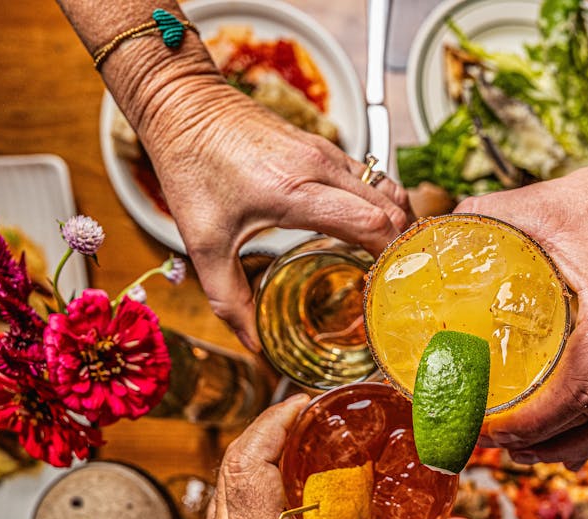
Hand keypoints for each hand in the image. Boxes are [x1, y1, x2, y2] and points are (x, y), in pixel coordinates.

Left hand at [140, 78, 413, 350]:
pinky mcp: (323, 145)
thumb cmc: (191, 166)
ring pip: (388, 188)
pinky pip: (372, 177)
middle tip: (396, 281)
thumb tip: (254, 344)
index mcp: (294, 191)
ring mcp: (325, 152)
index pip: (372, 222)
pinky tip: (369, 230)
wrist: (183, 105)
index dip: (391, 257)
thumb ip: (229, 300)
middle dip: (403, 246)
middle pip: (392, 207)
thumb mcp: (204, 243)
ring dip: (398, 223)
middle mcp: (319, 167)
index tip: (389, 286)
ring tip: (389, 259)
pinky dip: (382, 205)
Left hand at [193, 396, 474, 518]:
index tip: (307, 404)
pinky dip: (253, 478)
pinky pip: (226, 502)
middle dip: (271, 427)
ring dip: (259, 452)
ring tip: (302, 437)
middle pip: (233, 461)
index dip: (274, 422)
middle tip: (312, 413)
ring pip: (225, 480)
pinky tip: (289, 477)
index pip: (248, 463)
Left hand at [455, 151, 587, 463]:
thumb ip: (482, 221)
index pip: (573, 393)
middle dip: (534, 441)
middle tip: (483, 440)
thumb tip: (428, 243)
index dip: (526, 423)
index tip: (483, 427)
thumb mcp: (543, 204)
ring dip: (561, 446)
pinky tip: (556, 441)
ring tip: (514, 448)